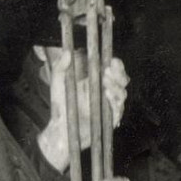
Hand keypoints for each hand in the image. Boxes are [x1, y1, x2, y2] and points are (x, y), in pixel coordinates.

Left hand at [37, 51, 130, 173]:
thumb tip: (65, 52)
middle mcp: (105, 94)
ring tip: (105, 81)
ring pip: (122, 94)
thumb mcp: (58, 83)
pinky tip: (107, 93)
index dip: (117, 66)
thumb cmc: (60, 107)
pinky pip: (118, 110)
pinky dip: (114, 101)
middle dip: (119, 75)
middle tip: (108, 70)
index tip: (112, 60)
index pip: (114, 71)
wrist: (60, 129)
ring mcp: (108, 107)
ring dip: (116, 86)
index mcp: (97, 83)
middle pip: (122, 82)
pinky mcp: (109, 120)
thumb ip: (60, 67)